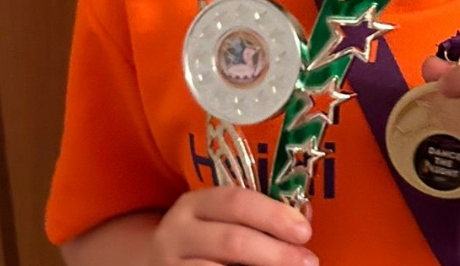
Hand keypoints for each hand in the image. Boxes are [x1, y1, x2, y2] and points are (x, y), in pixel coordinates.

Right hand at [150, 186, 315, 265]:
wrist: (151, 262)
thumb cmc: (202, 237)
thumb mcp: (219, 218)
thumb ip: (257, 215)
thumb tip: (304, 215)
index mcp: (194, 204)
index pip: (236, 201)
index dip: (273, 215)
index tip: (304, 231)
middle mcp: (177, 232)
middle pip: (232, 240)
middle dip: (276, 252)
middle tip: (308, 261)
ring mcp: (170, 264)